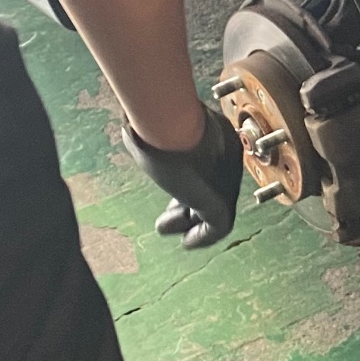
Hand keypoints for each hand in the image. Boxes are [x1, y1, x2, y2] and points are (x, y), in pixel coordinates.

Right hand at [123, 104, 245, 248]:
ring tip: (167, 227)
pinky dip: (201, 237)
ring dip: (188, 220)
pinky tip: (186, 242)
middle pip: (210, 188)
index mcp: (217, 136)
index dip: (187, 180)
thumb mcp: (154, 124)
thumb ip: (152, 133)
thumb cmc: (160, 118)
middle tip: (168, 213)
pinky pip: (218, 227)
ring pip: (213, 207)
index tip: (171, 190)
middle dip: (187, 203)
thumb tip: (132, 132)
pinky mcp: (221, 201)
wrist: (172, 122)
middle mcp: (227, 158)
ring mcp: (226, 181)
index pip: (207, 164)